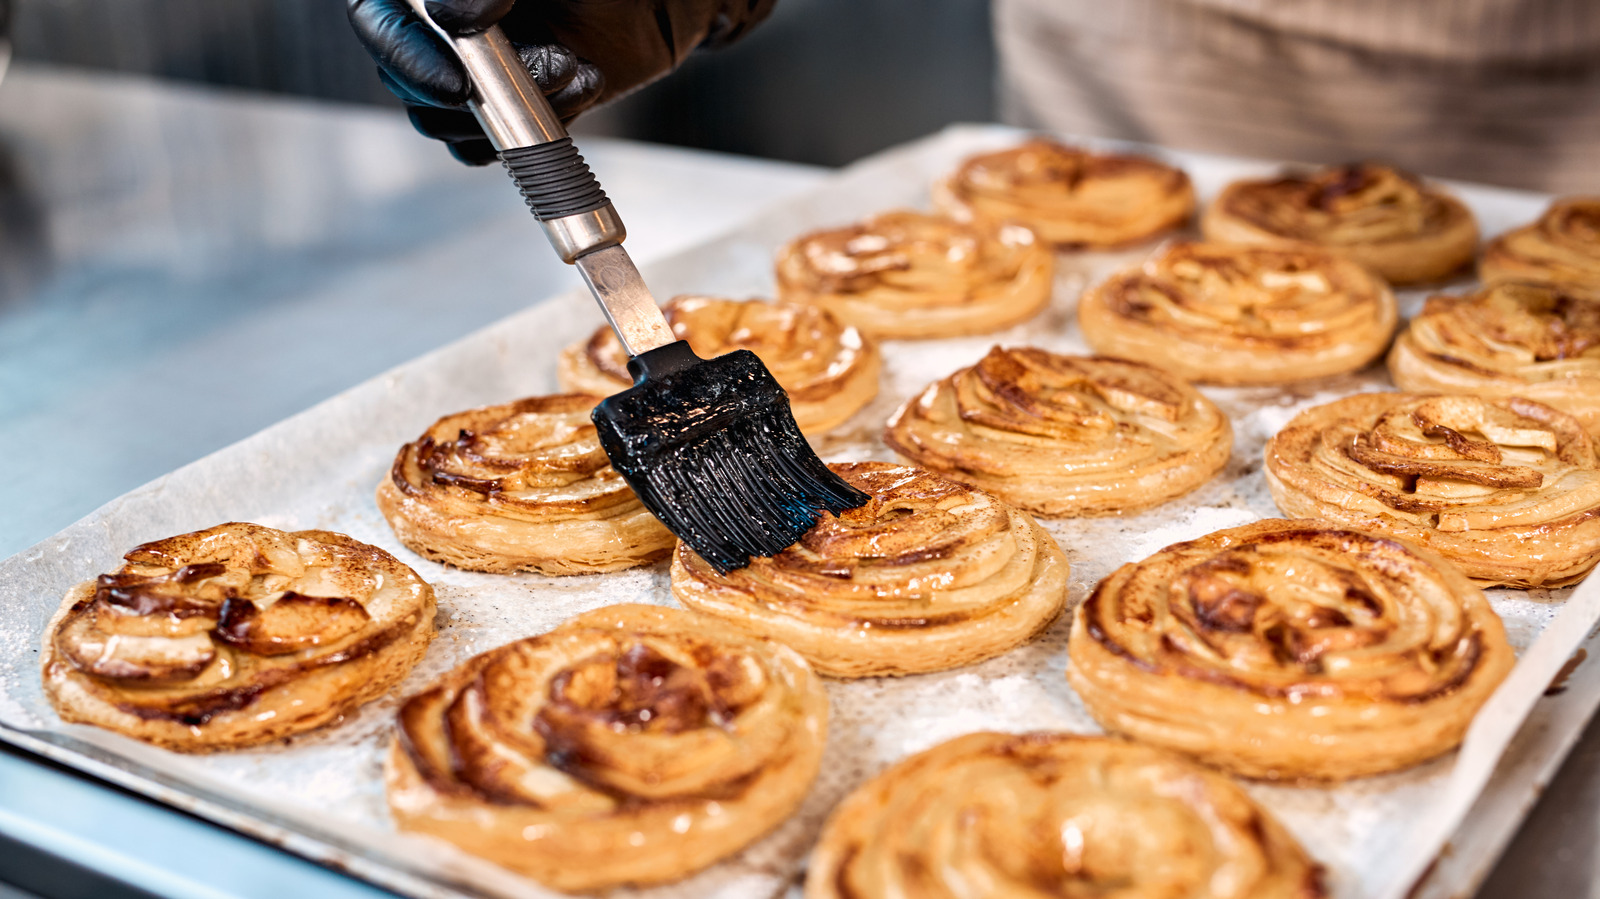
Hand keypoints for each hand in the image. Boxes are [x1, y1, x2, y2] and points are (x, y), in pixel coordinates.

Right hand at [348, 0, 776, 164]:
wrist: (658, 0)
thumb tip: (448, 17)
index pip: (376, 18)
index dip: (401, 53)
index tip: (454, 82)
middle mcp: (439, 28)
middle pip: (402, 74)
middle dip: (467, 88)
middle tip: (534, 71)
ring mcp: (470, 70)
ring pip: (445, 118)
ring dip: (509, 108)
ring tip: (573, 68)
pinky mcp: (506, 110)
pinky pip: (491, 145)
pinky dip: (531, 135)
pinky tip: (579, 86)